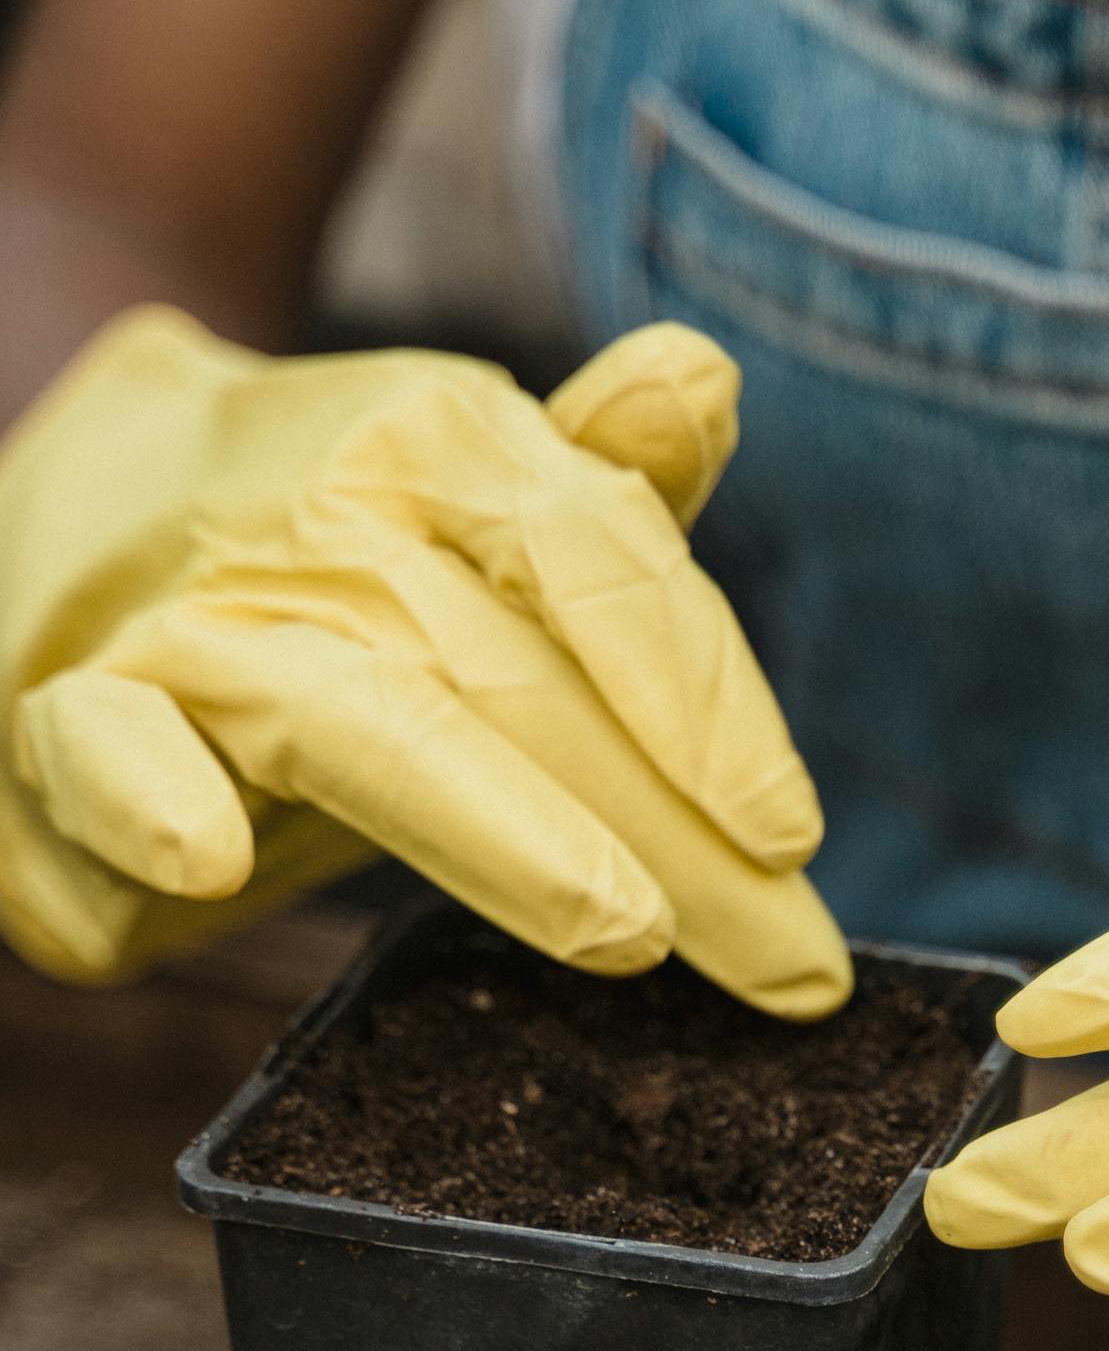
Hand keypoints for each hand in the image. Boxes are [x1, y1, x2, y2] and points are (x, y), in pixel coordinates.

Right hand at [0, 307, 849, 1016]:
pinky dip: (143, 798)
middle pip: (521, 677)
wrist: (53, 516)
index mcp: (440, 452)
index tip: (793, 834)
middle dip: (672, 833)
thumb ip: (592, 495)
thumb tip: (702, 380)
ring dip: (493, 821)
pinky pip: (102, 752)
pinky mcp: (66, 719)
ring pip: (354, 721)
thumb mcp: (460, 510)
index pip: (601, 558)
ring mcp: (192, 622)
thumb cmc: (319, 566)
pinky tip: (206, 862)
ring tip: (616, 921)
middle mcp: (324, 521)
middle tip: (790, 970)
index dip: (705, 696)